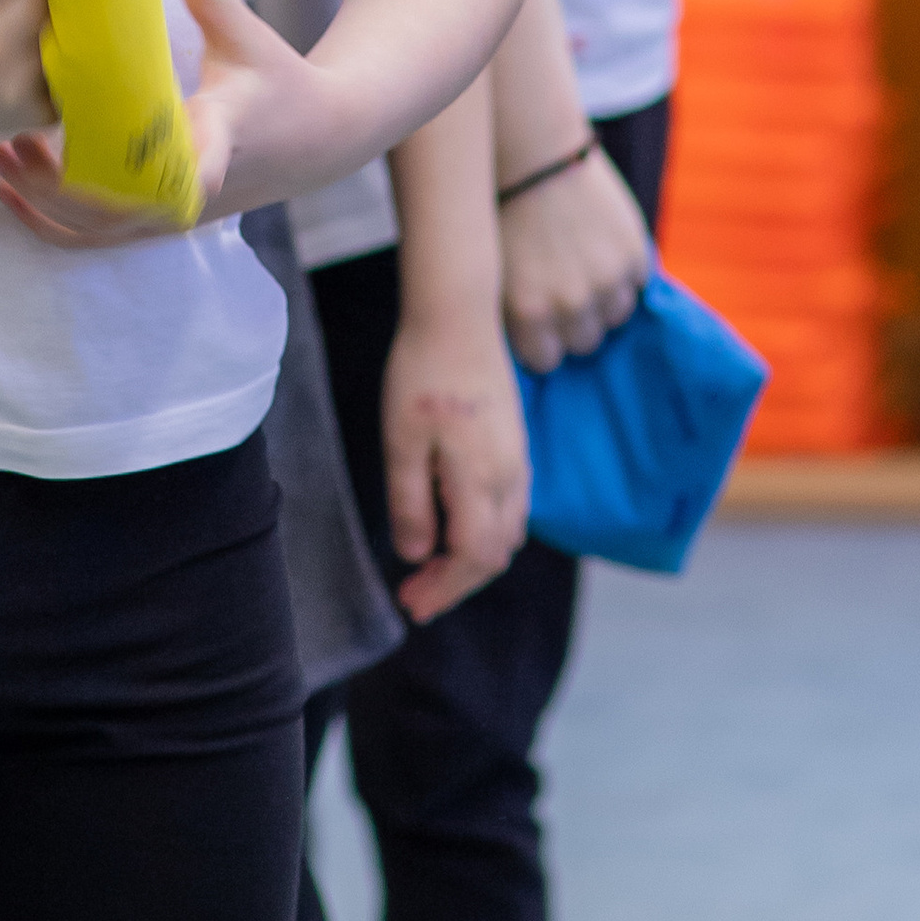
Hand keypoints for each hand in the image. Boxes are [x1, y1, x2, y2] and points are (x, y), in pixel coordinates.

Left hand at [0, 0, 357, 249]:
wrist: (317, 140)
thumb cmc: (278, 81)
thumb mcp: (247, 34)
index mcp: (215, 141)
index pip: (184, 175)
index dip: (129, 175)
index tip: (76, 151)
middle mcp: (190, 191)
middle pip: (113, 212)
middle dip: (54, 185)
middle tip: (7, 139)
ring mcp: (172, 214)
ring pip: (97, 233)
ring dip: (44, 204)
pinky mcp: (159, 222)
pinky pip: (97, 239)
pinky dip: (52, 224)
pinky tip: (12, 192)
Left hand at [383, 307, 530, 620]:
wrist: (459, 316)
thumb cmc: (422, 373)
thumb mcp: (402, 441)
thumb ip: (411, 502)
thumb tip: (417, 555)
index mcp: (482, 478)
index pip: (474, 557)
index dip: (444, 589)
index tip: (410, 604)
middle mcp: (510, 476)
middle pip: (495, 553)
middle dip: (456, 583)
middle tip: (414, 595)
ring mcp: (518, 460)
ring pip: (507, 533)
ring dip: (472, 560)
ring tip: (430, 569)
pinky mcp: (514, 446)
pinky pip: (510, 508)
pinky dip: (485, 533)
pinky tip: (454, 528)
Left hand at [500, 141, 652, 369]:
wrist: (532, 155)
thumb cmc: (499, 212)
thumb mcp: (491, 272)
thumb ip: (513, 316)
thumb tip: (535, 352)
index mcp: (528, 311)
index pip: (547, 361)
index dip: (542, 341)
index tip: (537, 323)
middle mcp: (570, 302)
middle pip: (584, 343)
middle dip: (573, 323)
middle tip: (561, 291)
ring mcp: (607, 278)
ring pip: (615, 315)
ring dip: (602, 298)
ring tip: (582, 265)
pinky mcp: (634, 253)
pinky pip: (637, 283)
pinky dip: (624, 270)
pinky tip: (600, 245)